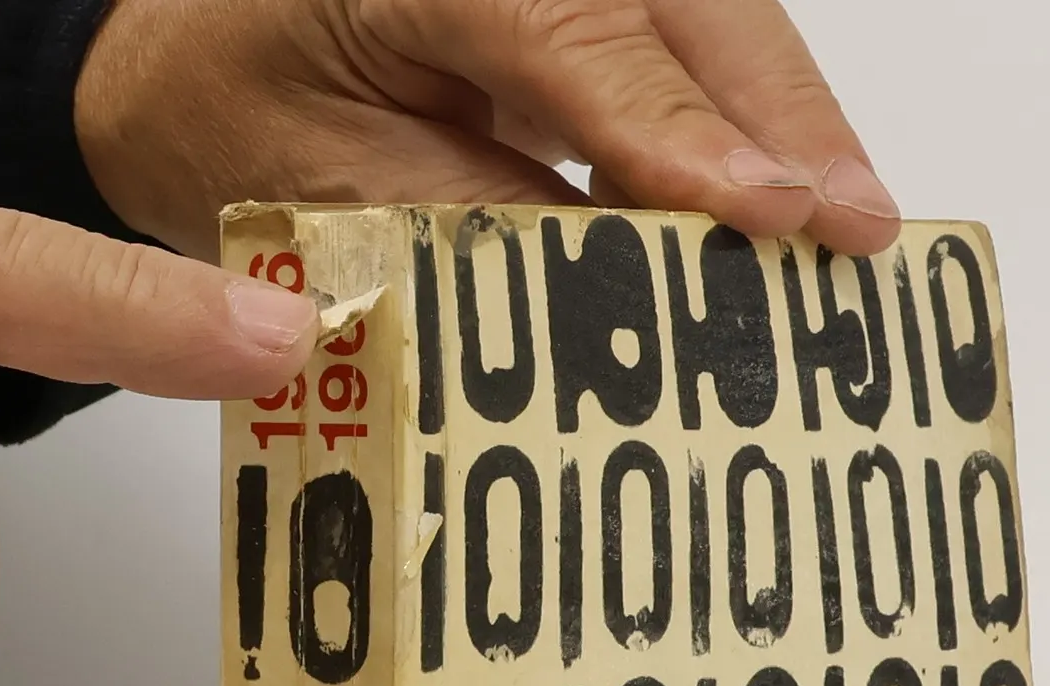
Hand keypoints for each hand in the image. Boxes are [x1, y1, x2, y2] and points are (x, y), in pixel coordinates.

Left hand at [75, 0, 901, 262]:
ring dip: (787, 122)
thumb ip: (484, 232)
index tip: (766, 214)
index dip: (681, 134)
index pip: (578, 32)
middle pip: (689, 6)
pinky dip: (748, 119)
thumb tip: (632, 293)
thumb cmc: (239, 114)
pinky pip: (690, 39)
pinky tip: (793, 196)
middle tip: (859, 231)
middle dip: (784, 124)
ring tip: (850, 224)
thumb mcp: (340, 194)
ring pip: (712, 15)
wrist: (190, 60)